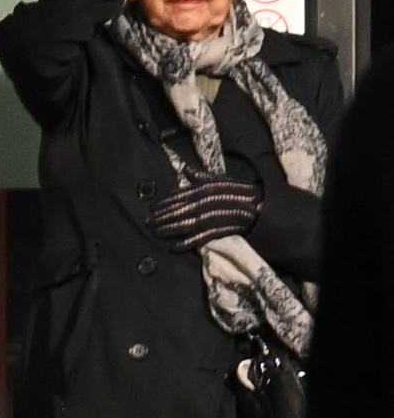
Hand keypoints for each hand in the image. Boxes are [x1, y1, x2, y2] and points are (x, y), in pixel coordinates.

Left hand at [147, 174, 263, 249]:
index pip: (184, 194)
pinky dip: (189, 242)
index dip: (167, 202)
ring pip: (189, 223)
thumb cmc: (246, 194)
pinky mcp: (226, 230)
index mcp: (212, 187)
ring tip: (155, 233)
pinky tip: (174, 248)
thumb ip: (205, 177)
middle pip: (183, 209)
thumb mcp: (226, 182)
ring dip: (170, 229)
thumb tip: (185, 169)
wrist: (269, 209)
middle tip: (147, 222)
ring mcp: (219, 216)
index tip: (152, 207)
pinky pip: (204, 237)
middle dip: (163, 216)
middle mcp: (213, 200)